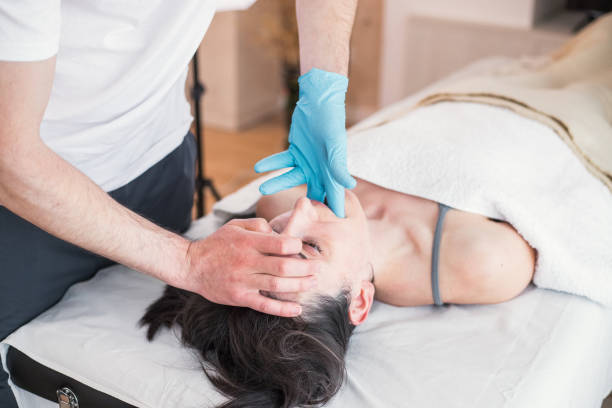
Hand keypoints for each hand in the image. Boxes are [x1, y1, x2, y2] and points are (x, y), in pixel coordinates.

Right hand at [174, 218, 320, 316]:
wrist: (191, 265)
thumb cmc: (217, 243)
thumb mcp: (235, 226)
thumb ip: (258, 225)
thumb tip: (279, 232)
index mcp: (248, 242)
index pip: (280, 244)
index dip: (296, 245)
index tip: (303, 247)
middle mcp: (247, 262)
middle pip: (283, 267)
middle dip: (306, 267)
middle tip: (319, 267)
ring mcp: (243, 282)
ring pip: (277, 286)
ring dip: (299, 286)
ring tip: (313, 283)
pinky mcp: (240, 298)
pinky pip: (264, 306)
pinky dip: (282, 309)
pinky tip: (297, 309)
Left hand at [254, 68, 355, 217]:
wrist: (321, 102)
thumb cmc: (331, 123)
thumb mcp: (335, 146)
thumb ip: (339, 167)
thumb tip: (349, 186)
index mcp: (330, 171)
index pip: (330, 198)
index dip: (326, 215)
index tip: (321, 233)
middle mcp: (319, 169)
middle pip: (309, 193)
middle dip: (299, 208)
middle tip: (287, 221)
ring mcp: (306, 161)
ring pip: (289, 177)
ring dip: (276, 183)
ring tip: (262, 189)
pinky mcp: (296, 150)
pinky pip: (282, 161)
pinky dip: (270, 163)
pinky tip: (258, 168)